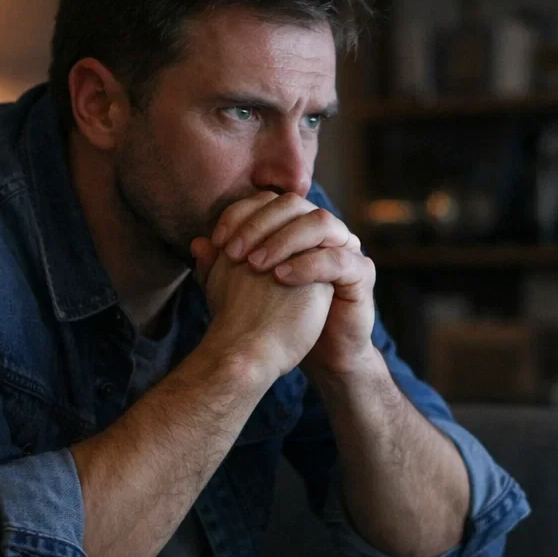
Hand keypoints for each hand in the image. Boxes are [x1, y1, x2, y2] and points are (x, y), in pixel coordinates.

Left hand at [197, 192, 377, 376]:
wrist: (319, 354)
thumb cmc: (284, 320)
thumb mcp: (245, 290)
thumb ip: (222, 268)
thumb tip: (196, 243)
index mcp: (297, 227)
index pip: (269, 202)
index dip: (241, 215)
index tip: (217, 242)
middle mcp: (324, 231)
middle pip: (293, 204)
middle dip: (259, 224)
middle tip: (234, 253)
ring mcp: (347, 248)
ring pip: (320, 222)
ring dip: (284, 239)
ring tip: (256, 265)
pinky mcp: (362, 273)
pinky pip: (338, 257)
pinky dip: (308, 264)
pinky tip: (281, 278)